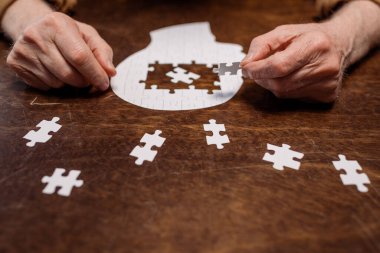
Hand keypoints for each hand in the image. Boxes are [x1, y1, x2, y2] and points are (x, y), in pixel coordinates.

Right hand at [3, 1, 115, 90]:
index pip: (80, 56)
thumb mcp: (88, 36)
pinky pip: (44, 86)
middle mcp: (36, 35)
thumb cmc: (69, 35)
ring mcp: (23, 50)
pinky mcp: (16, 63)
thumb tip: (110, 72)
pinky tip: (53, 71)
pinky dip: (54, 84)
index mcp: (57, 24)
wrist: (37, 29)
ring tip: (68, 69)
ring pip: (56, 82)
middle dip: (83, 81)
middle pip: (68, 73)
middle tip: (87, 77)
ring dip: (69, 83)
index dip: (95, 74)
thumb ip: (103, 53)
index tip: (104, 84)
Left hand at [241, 1, 379, 102]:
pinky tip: (292, 77)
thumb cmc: (308, 37)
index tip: (246, 69)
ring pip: (284, 93)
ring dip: (272, 84)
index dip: (258, 70)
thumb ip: (261, 45)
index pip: (279, 66)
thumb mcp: (284, 32)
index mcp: (316, 45)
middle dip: (262, 78)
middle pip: (280, 83)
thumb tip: (246, 65)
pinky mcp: (327, 95)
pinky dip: (285, 89)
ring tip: (277, 71)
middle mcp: (325, 66)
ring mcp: (328, 84)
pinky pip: (293, 98)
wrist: (339, 44)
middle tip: (256, 70)